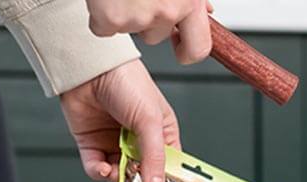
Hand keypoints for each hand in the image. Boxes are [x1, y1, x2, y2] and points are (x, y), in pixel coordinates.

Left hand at [60, 60, 179, 181]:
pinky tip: (102, 168)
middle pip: (142, 175)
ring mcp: (115, 143)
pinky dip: (98, 172)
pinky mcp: (92, 144)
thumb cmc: (128, 84)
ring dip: (117, 179)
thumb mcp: (150, 122)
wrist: (90, 67)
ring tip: (117, 173)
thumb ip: (154, 159)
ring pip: (119, 175)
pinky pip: (96, 167)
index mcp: (162, 135)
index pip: (168, 167)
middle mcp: (139, 142)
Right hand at [86, 0, 212, 64]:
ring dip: (125, 12)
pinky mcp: (109, 19)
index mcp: (188, 1)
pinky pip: (103, 28)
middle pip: (156, 36)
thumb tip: (206, 12)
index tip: (180, 47)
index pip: (198, 50)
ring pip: (131, 29)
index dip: (187, 52)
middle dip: (147, 19)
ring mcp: (137, 17)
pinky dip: (101, 15)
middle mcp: (166, 12)